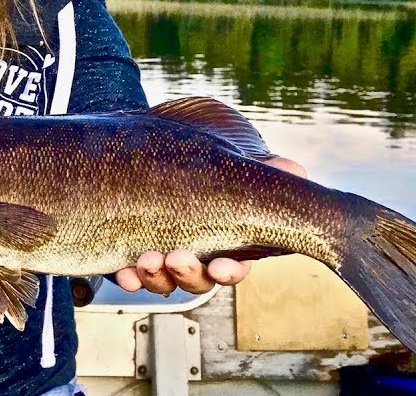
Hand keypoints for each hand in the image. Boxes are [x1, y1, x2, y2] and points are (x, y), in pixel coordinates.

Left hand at [115, 156, 307, 295]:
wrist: (160, 136)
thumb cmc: (207, 149)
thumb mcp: (235, 155)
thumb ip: (264, 168)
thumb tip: (293, 170)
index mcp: (228, 239)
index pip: (234, 266)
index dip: (228, 270)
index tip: (219, 265)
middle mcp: (197, 253)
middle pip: (197, 279)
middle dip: (187, 273)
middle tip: (176, 258)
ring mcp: (165, 253)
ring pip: (163, 280)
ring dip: (155, 277)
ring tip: (146, 260)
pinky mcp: (133, 247)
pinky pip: (132, 273)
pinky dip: (128, 276)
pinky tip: (122, 272)